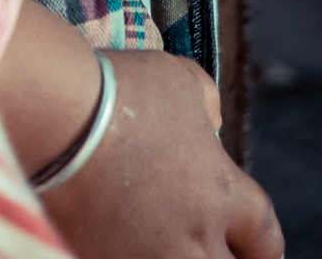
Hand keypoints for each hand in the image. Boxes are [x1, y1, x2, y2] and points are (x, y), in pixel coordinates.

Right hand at [47, 49, 282, 258]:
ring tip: (159, 244)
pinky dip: (126, 254)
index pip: (266, 238)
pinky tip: (117, 243)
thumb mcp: (179, 80)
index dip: (262, 248)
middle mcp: (194, 239)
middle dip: (223, 258)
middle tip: (209, 249)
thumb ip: (206, 106)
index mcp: (222, 193)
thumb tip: (209, 122)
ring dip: (178, 256)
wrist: (55, 117)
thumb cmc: (120, 90)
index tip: (256, 251)